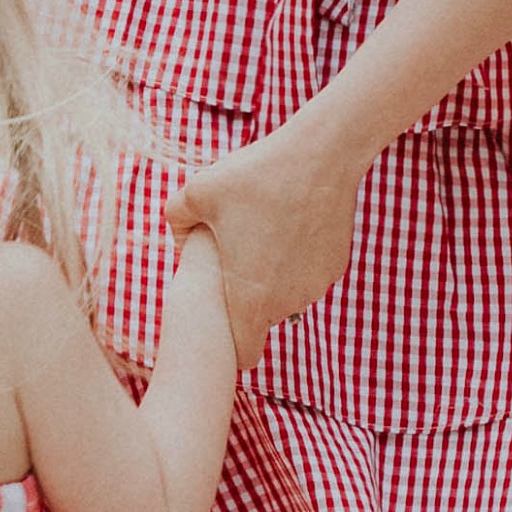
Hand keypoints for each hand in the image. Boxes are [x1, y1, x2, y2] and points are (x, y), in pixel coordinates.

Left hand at [166, 127, 362, 361]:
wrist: (321, 156)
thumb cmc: (255, 178)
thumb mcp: (198, 192)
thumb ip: (176, 216)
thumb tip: (176, 229)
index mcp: (251, 300)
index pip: (243, 355)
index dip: (230, 346)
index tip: (221, 322)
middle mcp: (288, 303)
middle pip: (262, 318)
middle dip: (247, 296)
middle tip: (234, 252)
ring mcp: (316, 285)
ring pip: (287, 294)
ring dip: (273, 275)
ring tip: (262, 229)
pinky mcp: (335, 265)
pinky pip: (307, 272)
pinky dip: (297, 257)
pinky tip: (288, 221)